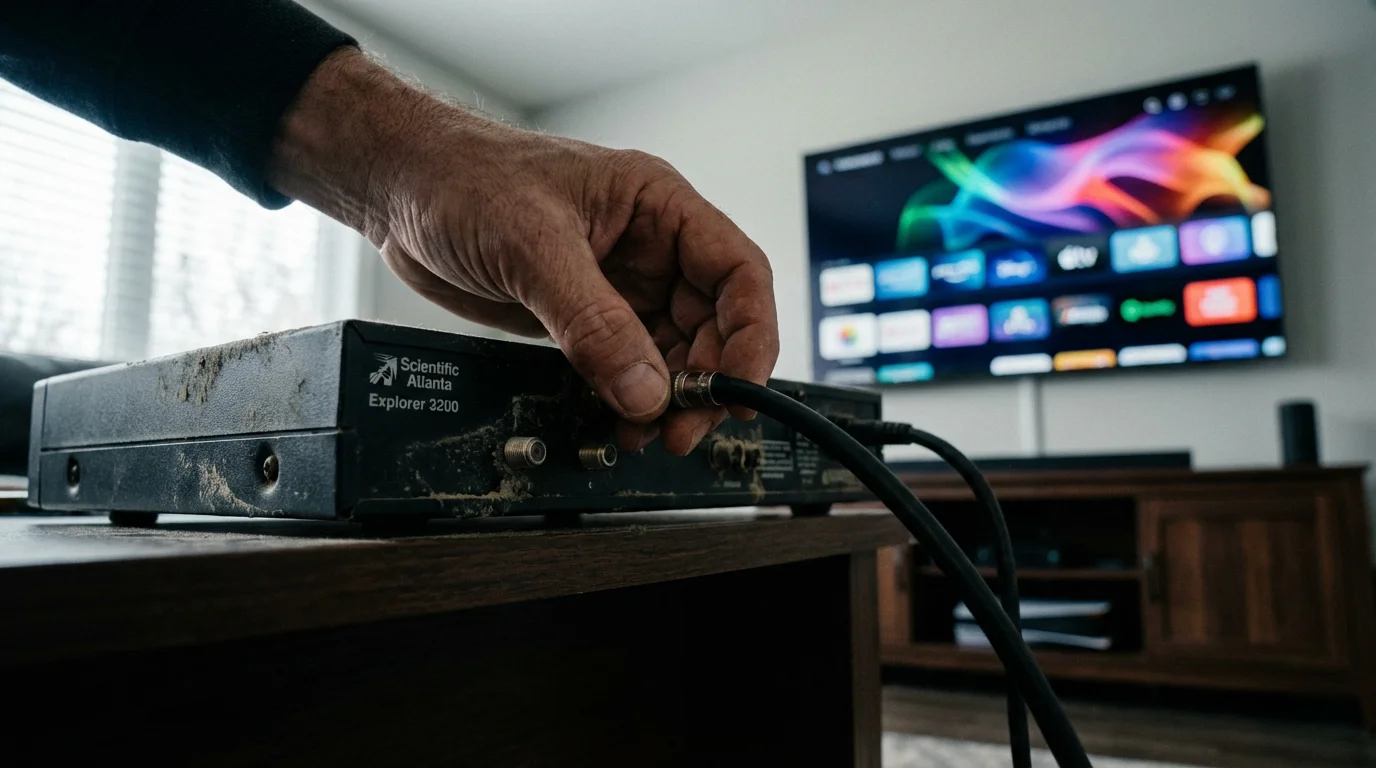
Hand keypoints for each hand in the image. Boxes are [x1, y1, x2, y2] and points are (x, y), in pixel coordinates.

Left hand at [268, 48, 777, 454]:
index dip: (752, 335)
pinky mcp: (582, 316)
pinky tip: (614, 419)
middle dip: (704, 381)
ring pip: (671, 353)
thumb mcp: (533, 246)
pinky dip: (626, 398)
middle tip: (679, 428)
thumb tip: (645, 390)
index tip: (740, 388)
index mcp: (658, 207)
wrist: (398, 188)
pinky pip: (624, 365)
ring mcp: (617, 284)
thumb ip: (594, 322)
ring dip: (665, 398)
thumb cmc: (463, 177)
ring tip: (640, 433)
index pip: (738, 273)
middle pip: (713, 325)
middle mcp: (649, 247)